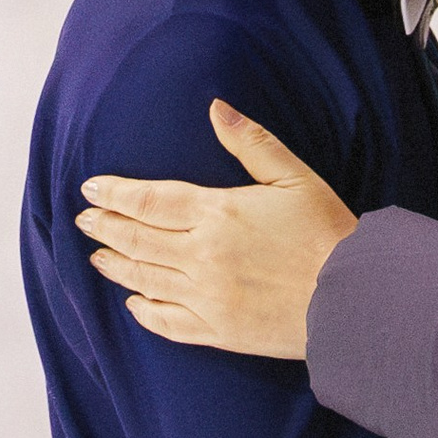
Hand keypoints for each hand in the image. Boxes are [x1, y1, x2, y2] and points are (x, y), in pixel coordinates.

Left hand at [75, 99, 355, 358]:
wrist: (354, 297)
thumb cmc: (328, 232)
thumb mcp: (294, 176)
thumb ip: (251, 142)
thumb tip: (216, 108)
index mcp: (218, 214)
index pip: (148, 201)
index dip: (114, 194)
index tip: (90, 188)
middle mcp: (202, 256)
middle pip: (137, 239)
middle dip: (104, 227)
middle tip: (83, 219)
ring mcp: (206, 297)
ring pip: (144, 279)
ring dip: (115, 265)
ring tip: (98, 255)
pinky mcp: (218, 330)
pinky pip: (167, 322)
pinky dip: (144, 312)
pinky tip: (134, 303)